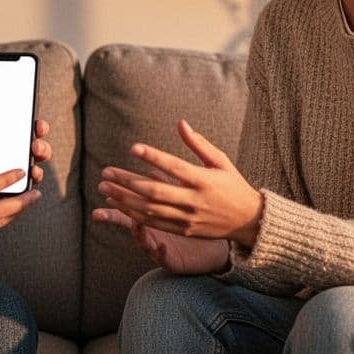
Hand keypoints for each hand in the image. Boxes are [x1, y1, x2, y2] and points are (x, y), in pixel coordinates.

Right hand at [92, 180, 230, 274]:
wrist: (216, 248)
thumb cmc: (198, 223)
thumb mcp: (182, 201)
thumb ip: (167, 187)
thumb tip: (153, 169)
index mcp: (154, 216)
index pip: (132, 204)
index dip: (117, 196)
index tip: (103, 185)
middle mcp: (153, 232)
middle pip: (131, 221)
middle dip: (116, 214)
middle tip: (98, 209)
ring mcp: (160, 248)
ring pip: (144, 241)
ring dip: (137, 233)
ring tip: (133, 222)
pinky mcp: (174, 262)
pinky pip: (165, 259)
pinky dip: (160, 253)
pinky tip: (161, 246)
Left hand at [98, 120, 263, 247]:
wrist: (248, 221)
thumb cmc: (233, 185)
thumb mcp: (220, 161)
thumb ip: (199, 144)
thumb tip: (180, 123)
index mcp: (204, 180)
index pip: (175, 167)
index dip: (153, 157)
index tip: (133, 148)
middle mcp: (194, 200)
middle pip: (155, 191)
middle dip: (127, 181)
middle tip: (106, 172)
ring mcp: (187, 218)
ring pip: (150, 209)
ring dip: (124, 199)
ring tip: (105, 188)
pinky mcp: (183, 230)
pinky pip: (154, 222)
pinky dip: (134, 214)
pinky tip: (119, 204)